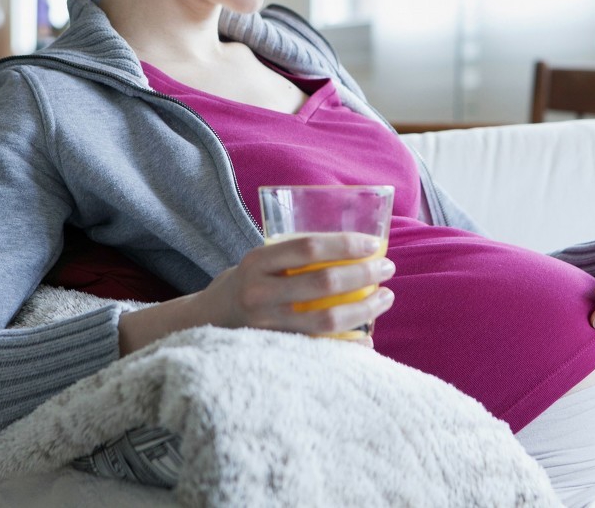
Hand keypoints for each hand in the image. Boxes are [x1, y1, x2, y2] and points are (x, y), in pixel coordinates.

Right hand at [204, 233, 395, 334]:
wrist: (206, 320)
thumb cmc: (247, 282)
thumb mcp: (260, 259)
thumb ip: (294, 255)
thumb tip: (355, 247)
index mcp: (257, 262)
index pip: (308, 247)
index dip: (345, 244)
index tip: (374, 244)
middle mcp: (259, 293)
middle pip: (322, 283)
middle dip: (363, 274)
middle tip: (387, 268)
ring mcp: (267, 325)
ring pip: (326, 320)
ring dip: (365, 309)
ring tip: (385, 298)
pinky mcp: (276, 349)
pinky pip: (321, 348)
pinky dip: (349, 346)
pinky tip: (368, 340)